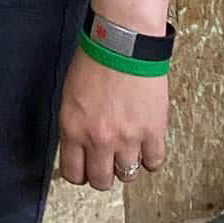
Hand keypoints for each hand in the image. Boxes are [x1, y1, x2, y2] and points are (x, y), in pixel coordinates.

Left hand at [56, 46, 166, 189]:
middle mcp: (99, 139)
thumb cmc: (95, 59)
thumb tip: (80, 148)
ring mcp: (127, 138)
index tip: (86, 167)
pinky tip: (145, 143)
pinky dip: (150, 157)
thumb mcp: (70, 95)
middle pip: (101, 181)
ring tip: (127, 146)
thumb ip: (74, 126)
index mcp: (73, 129)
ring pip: (127, 176)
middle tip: (107, 159)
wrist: (123, 40)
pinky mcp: (152, 132)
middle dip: (103, 172)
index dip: (80, 173)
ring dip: (127, 163)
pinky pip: (153, 162)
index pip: (73, 173)